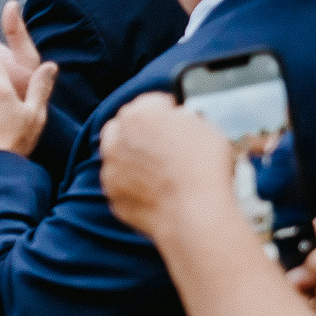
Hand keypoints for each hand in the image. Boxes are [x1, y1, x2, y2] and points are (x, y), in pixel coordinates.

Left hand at [99, 93, 236, 237]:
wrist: (194, 213)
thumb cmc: (204, 168)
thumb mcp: (205, 126)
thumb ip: (182, 118)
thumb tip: (178, 120)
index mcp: (138, 115)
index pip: (150, 103)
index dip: (166, 110)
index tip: (176, 119)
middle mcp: (116, 140)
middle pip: (124, 127)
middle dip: (141, 131)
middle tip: (164, 142)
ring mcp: (110, 169)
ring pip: (119, 156)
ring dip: (134, 158)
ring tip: (163, 170)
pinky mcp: (113, 195)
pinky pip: (122, 184)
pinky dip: (135, 185)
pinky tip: (158, 191)